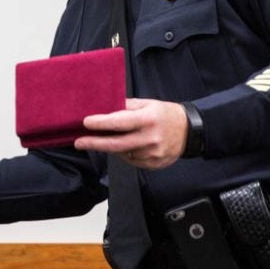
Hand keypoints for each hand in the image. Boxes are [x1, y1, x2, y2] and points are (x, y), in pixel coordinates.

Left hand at [73, 98, 188, 169]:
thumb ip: (126, 107)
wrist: (189, 131)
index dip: (101, 123)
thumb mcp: (147, 104)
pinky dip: (123, 153)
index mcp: (148, 119)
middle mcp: (150, 138)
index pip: (120, 122)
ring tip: (103, 140)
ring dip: (110, 147)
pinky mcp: (153, 164)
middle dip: (95, 143)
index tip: (86, 122)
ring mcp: (152, 154)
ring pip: (122, 154)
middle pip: (117, 144)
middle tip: (79, 142)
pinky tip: (125, 146)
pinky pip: (131, 160)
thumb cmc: (165, 114)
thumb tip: (104, 108)